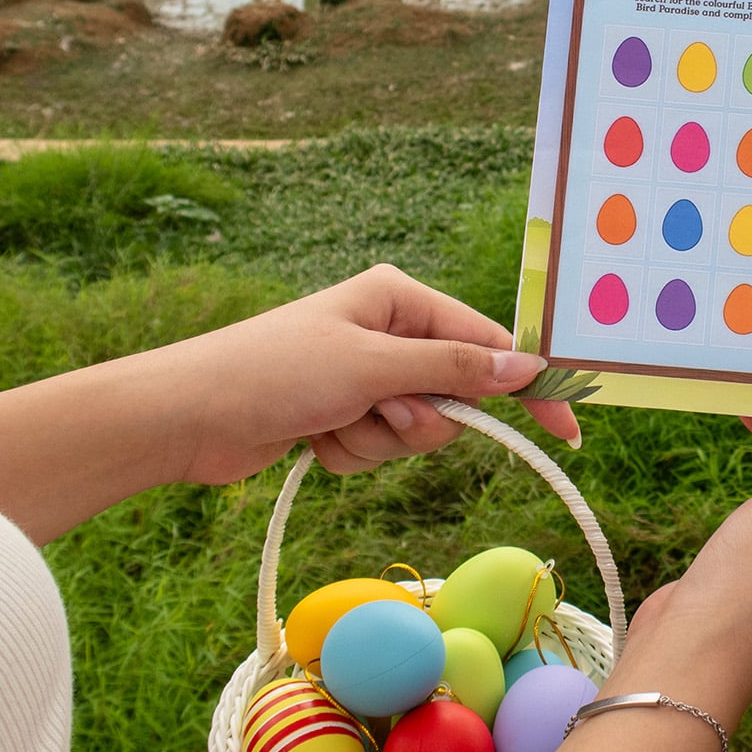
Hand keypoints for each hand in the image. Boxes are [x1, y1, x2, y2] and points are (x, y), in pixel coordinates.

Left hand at [159, 264, 577, 482]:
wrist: (185, 417)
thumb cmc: (273, 372)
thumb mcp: (373, 367)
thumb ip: (455, 368)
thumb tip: (526, 365)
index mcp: (401, 298)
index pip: (490, 343)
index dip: (527, 388)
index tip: (566, 429)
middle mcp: (389, 331)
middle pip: (456, 395)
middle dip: (420, 419)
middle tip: (378, 414)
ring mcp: (365, 375)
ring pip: (419, 429)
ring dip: (380, 441)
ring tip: (332, 424)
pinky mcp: (342, 413)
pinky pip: (381, 448)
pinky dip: (352, 453)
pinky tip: (311, 439)